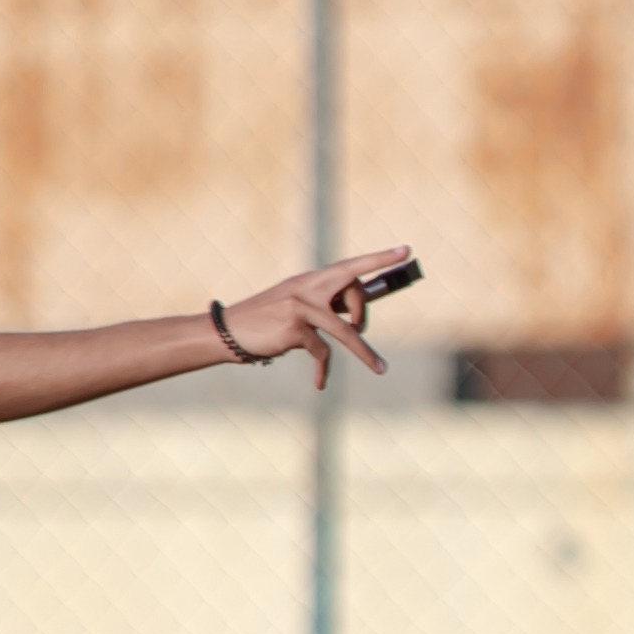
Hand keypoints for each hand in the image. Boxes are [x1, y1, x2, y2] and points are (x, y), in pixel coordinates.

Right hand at [226, 250, 419, 383]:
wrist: (228, 333)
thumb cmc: (266, 322)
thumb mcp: (296, 306)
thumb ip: (325, 305)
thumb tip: (357, 314)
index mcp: (310, 280)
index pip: (350, 265)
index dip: (379, 258)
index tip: (406, 250)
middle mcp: (308, 287)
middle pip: (355, 289)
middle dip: (364, 311)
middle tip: (358, 328)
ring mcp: (301, 306)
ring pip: (346, 330)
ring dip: (365, 353)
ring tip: (381, 369)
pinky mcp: (295, 327)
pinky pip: (322, 352)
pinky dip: (323, 369)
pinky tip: (320, 382)